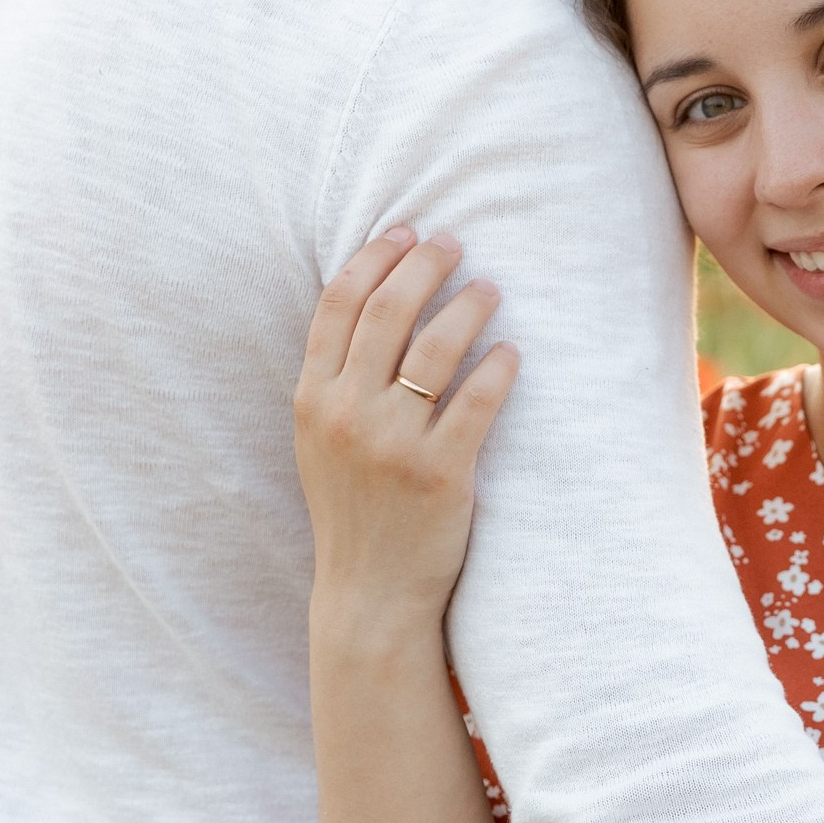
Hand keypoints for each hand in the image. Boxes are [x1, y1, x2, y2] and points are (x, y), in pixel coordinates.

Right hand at [295, 227, 518, 626]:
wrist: (369, 592)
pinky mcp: (440, 473)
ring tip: (490, 289)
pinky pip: (478, 401)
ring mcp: (392, 443)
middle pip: (388, 310)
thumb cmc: (353, 510)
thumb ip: (337, 378)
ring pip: (436, 347)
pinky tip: (511, 351)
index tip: (405, 230)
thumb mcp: (320, 440)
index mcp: (312, 399)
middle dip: (426, 263)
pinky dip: (498, 367)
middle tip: (456, 243)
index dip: (373, 256)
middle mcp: (346, 414)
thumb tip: (376, 302)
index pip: (338, 304)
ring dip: (469, 305)